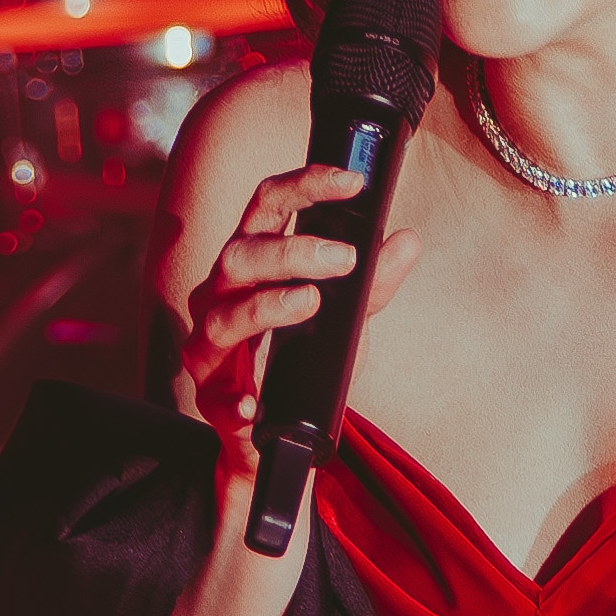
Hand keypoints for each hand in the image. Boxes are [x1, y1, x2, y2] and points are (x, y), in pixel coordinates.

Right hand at [179, 162, 421, 489]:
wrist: (276, 434)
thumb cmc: (301, 362)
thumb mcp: (345, 320)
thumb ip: (373, 285)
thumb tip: (406, 240)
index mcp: (251, 263)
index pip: (267, 207)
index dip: (305, 186)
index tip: (352, 181)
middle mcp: (221, 295)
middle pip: (240, 254)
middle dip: (292, 250)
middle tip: (345, 257)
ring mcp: (209, 345)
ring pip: (225, 315)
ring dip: (268, 305)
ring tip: (310, 301)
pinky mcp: (211, 397)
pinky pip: (218, 396)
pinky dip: (236, 399)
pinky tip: (253, 401)